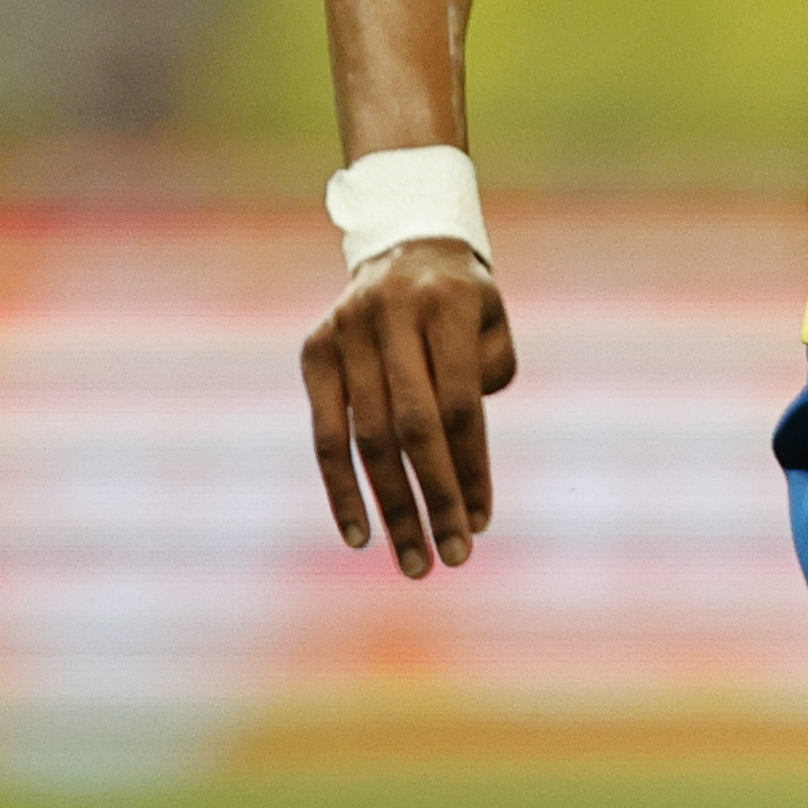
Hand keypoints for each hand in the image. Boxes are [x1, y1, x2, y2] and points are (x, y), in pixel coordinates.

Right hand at [302, 241, 519, 573]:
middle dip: (434, 499)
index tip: (481, 524)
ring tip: (413, 562)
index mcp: (446, 305)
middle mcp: (390, 316)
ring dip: (390, 508)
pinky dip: (340, 489)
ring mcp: (346, 333)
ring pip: (366, 438)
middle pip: (413, 427)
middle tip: (451, 560)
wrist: (405, 246)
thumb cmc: (464, 306)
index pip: (459, 406)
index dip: (471, 469)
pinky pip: (325, 435)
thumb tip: (461, 462)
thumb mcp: (493, 328)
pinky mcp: (314, 351)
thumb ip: (484, 386)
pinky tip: (359, 534)